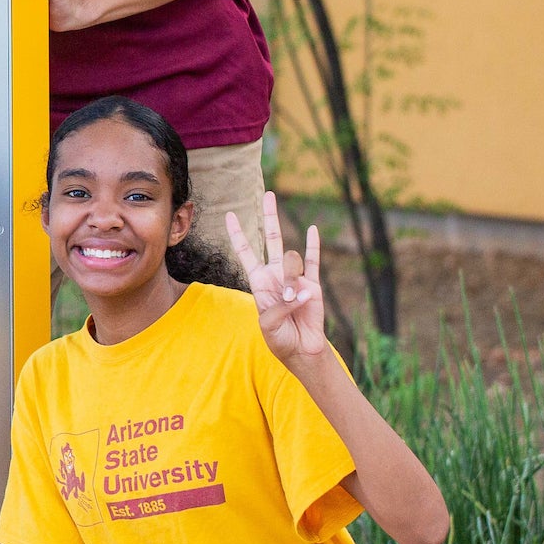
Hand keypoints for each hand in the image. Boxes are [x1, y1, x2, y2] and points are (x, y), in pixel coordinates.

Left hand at [225, 193, 325, 364]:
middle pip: (272, 238)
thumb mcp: (269, 324)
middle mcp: (276, 274)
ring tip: (297, 301)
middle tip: (268, 194)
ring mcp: (295, 277)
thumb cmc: (279, 338)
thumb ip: (280, 306)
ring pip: (292, 262)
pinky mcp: (313, 283)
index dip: (238, 234)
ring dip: (294, 282)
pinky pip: (313, 261)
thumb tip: (300, 290)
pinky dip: (313, 246)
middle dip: (269, 217)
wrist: (301, 349)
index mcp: (259, 281)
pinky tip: (312, 230)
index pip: (246, 252)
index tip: (230, 215)